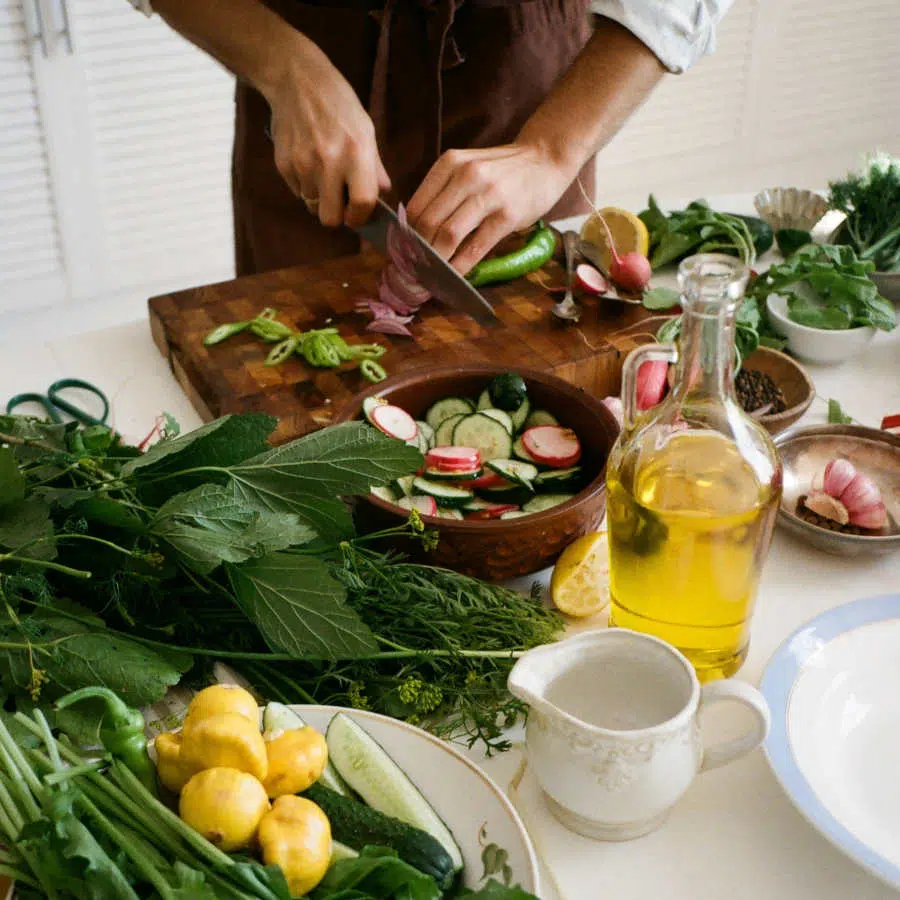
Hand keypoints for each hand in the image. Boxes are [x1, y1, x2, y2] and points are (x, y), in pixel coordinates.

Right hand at [266, 36, 389, 227]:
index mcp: (356, 153)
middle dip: (336, 215)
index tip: (358, 215)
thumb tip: (382, 193)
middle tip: (340, 202)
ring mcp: (303, 164)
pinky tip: (308, 162)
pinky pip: (297, 191)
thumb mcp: (365, 130)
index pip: (362, 203)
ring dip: (320, 198)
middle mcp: (329, 162)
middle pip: (330, 218)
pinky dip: (304, 185)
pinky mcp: (283, 164)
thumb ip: (375, 167)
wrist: (296, 80)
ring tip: (323, 174)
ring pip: (312, 206)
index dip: (360, 217)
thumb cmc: (338, 104)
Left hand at [406, 142, 574, 273]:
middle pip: (428, 223)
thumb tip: (416, 231)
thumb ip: (444, 192)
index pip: (415, 207)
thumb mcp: (468, 167)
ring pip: (448, 235)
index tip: (404, 254)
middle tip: (415, 270)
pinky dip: (461, 266)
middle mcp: (466, 176)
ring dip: (436, 261)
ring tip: (431, 275)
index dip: (405, 236)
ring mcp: (488, 195)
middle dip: (417, 252)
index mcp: (449, 164)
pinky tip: (454, 276)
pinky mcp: (507, 215)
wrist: (546, 158)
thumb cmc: (502, 170)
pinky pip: (475, 247)